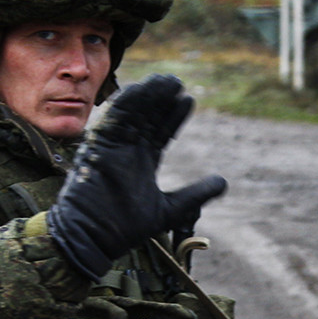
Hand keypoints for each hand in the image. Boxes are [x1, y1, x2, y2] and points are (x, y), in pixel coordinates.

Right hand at [46, 74, 226, 279]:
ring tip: (164, 81)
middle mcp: (127, 150)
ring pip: (131, 114)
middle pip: (147, 117)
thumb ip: (195, 194)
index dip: (174, 116)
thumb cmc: (127, 227)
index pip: (161, 131)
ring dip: (146, 96)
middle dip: (161, 99)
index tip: (189, 99)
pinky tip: (138, 89)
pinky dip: (123, 105)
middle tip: (177, 82)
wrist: (95, 237)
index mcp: (142, 160)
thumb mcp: (171, 209)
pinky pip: (109, 120)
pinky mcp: (97, 148)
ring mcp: (112, 147)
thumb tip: (223, 183)